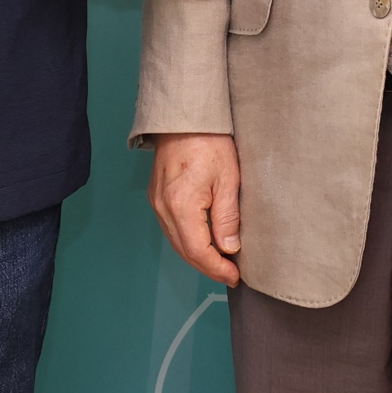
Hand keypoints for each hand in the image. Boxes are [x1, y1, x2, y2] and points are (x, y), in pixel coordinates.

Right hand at [149, 133, 242, 285]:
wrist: (185, 116)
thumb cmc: (209, 140)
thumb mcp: (228, 179)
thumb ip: (227, 217)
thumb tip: (229, 248)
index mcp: (181, 204)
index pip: (197, 251)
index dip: (216, 268)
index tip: (234, 276)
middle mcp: (163, 207)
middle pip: (184, 251)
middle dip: (208, 267)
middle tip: (231, 274)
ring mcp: (157, 202)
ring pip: (176, 242)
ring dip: (197, 256)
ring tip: (221, 263)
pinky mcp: (157, 197)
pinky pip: (171, 228)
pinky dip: (188, 241)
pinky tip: (204, 242)